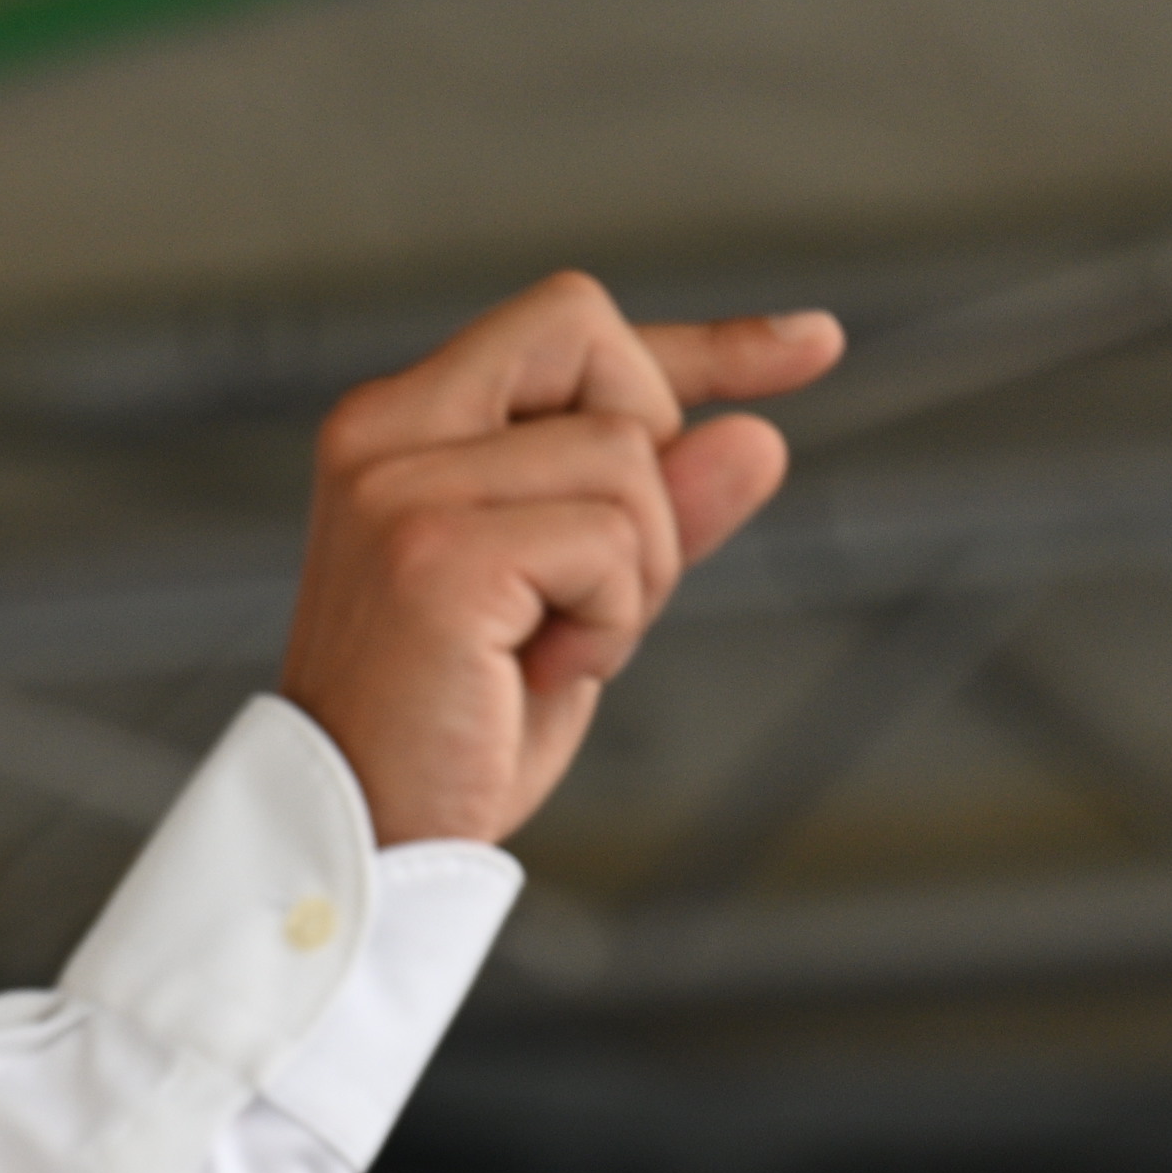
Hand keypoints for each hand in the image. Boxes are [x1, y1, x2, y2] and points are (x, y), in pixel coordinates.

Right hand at [278, 277, 840, 848]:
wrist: (358, 845)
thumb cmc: (452, 730)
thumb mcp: (575, 601)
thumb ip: (655, 514)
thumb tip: (760, 438)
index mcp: (399, 424)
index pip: (569, 326)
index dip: (698, 345)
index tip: (813, 345)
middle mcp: (385, 432)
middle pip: (599, 350)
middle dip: (647, 472)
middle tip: (587, 593)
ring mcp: (402, 490)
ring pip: (625, 457)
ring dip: (631, 575)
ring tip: (546, 652)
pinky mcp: (435, 557)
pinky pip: (610, 540)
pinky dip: (611, 622)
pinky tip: (539, 673)